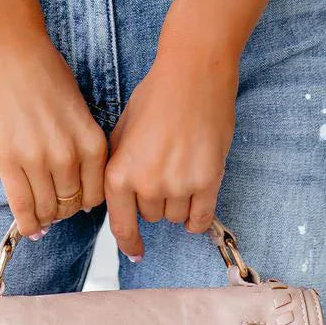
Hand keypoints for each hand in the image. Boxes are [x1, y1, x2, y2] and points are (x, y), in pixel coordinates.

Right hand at [0, 25, 108, 239]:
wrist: (11, 49)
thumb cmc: (46, 72)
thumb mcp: (78, 110)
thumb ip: (82, 145)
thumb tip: (79, 183)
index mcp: (91, 141)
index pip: (97, 194)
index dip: (86, 200)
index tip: (77, 199)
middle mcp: (68, 155)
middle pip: (71, 204)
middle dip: (64, 209)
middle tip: (56, 206)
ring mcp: (37, 159)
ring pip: (47, 209)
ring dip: (45, 216)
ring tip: (41, 213)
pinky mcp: (7, 160)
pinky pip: (21, 206)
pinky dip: (27, 221)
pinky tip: (29, 226)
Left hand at [104, 43, 239, 260]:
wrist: (193, 74)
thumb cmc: (156, 94)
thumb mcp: (123, 130)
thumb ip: (119, 166)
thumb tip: (118, 197)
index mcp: (120, 172)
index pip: (121, 225)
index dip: (129, 242)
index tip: (136, 251)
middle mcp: (147, 184)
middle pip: (151, 216)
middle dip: (154, 199)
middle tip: (162, 167)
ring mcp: (179, 185)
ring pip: (175, 216)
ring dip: (177, 201)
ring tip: (181, 166)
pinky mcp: (208, 182)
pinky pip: (201, 218)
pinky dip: (197, 216)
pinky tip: (196, 202)